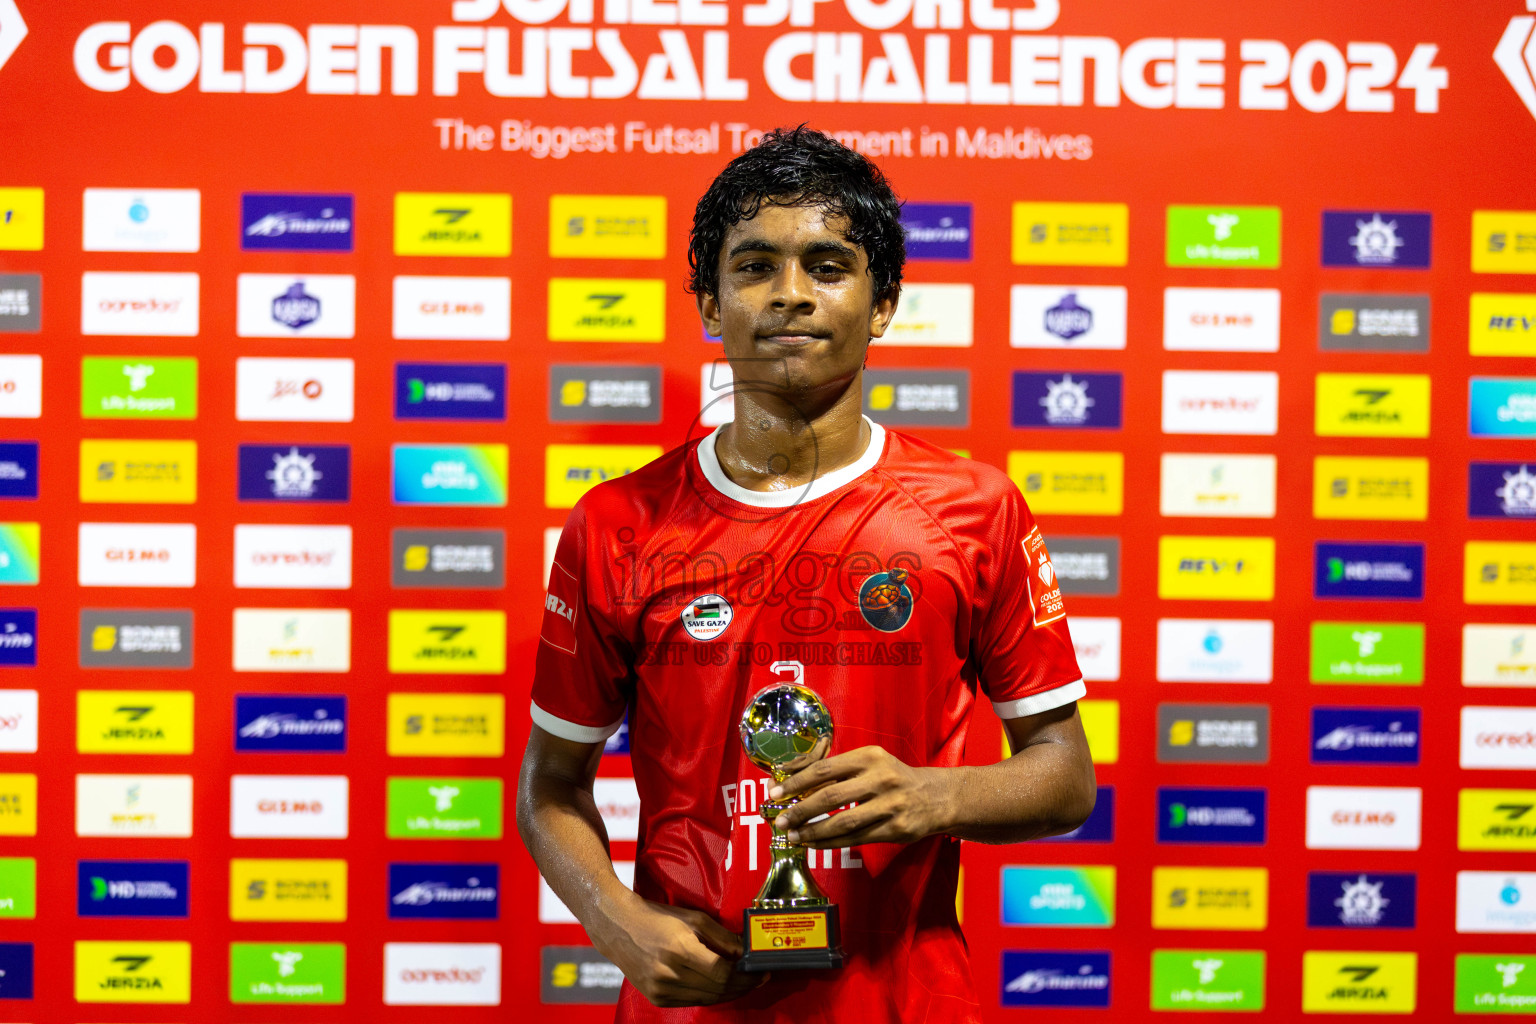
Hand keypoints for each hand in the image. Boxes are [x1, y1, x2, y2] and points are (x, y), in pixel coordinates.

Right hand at [593, 896, 768, 1007]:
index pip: (722, 973)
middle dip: (742, 986)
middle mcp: (669, 974)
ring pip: (706, 999)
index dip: (745, 977)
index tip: (760, 972)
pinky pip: (691, 1001)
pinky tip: (719, 986)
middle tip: (757, 979)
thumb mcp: (693, 919)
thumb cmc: (656, 916)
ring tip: (743, 983)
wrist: (618, 926)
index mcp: (679, 950)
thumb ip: (722, 937)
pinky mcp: (656, 998)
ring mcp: (661, 989)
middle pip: (717, 990)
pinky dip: (709, 995)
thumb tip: (746, 951)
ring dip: (728, 993)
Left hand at [769, 744, 951, 848]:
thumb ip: (838, 771)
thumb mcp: (871, 763)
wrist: (936, 797)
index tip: (775, 793)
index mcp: (869, 757)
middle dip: (800, 810)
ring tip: (794, 836)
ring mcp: (890, 805)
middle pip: (830, 796)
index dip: (796, 782)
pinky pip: (856, 838)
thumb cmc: (893, 778)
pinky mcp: (896, 829)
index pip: (824, 769)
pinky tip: (814, 844)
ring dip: (813, 831)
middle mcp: (880, 778)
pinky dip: (831, 842)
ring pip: (842, 821)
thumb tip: (794, 782)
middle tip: (780, 820)